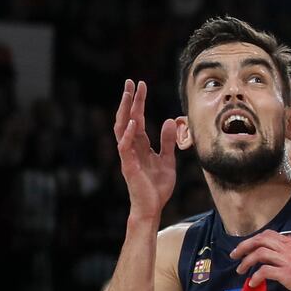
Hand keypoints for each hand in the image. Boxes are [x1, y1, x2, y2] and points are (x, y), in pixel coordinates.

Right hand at [113, 80, 176, 219]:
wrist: (152, 207)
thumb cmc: (157, 186)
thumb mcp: (168, 159)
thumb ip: (167, 141)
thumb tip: (168, 121)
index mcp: (141, 145)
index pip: (137, 118)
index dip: (138, 102)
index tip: (140, 85)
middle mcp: (132, 147)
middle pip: (127, 119)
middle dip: (129, 101)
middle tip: (130, 82)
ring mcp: (129, 156)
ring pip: (122, 130)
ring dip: (125, 112)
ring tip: (128, 96)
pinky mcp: (129, 167)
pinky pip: (125, 148)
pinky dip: (129, 135)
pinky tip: (133, 123)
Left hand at [230, 230, 290, 290]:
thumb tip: (285, 247)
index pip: (270, 234)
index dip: (254, 239)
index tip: (245, 248)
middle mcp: (290, 249)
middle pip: (261, 240)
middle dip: (244, 246)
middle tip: (234, 256)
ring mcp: (289, 261)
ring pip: (260, 253)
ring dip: (246, 262)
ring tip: (241, 271)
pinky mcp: (288, 275)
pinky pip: (265, 271)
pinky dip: (255, 277)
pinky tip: (253, 284)